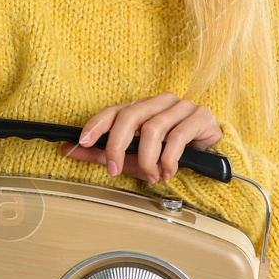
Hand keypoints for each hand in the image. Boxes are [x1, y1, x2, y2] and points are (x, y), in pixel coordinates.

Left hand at [57, 92, 222, 184]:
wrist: (210, 157)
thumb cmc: (168, 155)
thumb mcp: (132, 158)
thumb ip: (101, 154)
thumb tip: (68, 149)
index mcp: (141, 107)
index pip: (114, 110)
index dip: (96, 124)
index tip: (81, 142)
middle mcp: (159, 101)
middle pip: (130, 117)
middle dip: (117, 145)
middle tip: (114, 169)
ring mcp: (181, 106)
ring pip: (153, 128)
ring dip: (147, 158)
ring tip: (150, 176)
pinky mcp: (200, 116)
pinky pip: (178, 136)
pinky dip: (168, 159)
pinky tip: (167, 172)